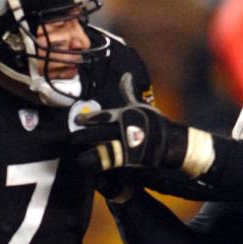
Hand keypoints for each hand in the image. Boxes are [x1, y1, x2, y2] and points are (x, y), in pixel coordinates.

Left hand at [71, 72, 214, 177]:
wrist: (171, 144)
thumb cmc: (155, 124)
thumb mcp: (141, 106)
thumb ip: (128, 93)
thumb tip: (125, 75)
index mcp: (124, 115)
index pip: (100, 116)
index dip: (86, 119)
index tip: (76, 121)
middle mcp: (123, 128)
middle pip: (96, 133)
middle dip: (81, 137)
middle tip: (71, 139)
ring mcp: (126, 145)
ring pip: (100, 149)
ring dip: (87, 154)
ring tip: (78, 158)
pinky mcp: (129, 159)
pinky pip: (110, 164)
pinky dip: (99, 166)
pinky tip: (91, 168)